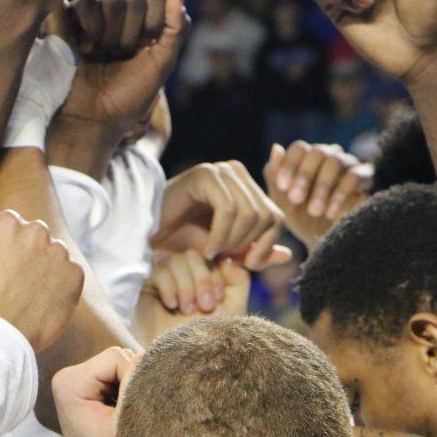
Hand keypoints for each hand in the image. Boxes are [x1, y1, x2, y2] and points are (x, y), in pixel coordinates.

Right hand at [0, 210, 83, 351]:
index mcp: (8, 223)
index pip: (13, 224)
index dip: (6, 245)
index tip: (2, 265)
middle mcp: (37, 231)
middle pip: (37, 236)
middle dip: (29, 252)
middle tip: (18, 281)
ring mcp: (59, 253)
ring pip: (55, 255)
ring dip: (47, 268)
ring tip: (30, 295)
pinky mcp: (75, 275)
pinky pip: (71, 275)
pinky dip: (62, 287)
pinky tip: (45, 302)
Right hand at [49, 0, 190, 137]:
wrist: (90, 120)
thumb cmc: (127, 98)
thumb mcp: (161, 64)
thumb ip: (176, 27)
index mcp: (141, 22)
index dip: (154, 19)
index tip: (145, 48)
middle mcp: (116, 15)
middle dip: (130, 32)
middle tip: (118, 56)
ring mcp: (91, 16)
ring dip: (110, 33)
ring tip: (99, 55)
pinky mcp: (67, 20)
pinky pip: (84, 3)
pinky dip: (89, 26)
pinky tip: (84, 49)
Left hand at [52, 346, 138, 436]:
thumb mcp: (124, 423)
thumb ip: (134, 388)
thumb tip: (148, 358)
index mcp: (70, 383)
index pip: (116, 357)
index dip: (136, 376)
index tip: (141, 405)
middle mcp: (68, 375)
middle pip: (117, 357)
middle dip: (133, 379)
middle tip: (137, 409)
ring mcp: (75, 378)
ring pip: (120, 364)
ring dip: (132, 383)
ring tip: (131, 411)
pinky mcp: (86, 384)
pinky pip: (117, 373)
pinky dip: (127, 388)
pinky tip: (125, 409)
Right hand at [132, 255, 249, 343]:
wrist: (180, 361)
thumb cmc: (208, 338)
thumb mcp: (233, 307)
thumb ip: (239, 279)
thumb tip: (226, 258)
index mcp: (206, 278)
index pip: (211, 256)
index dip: (216, 274)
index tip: (218, 300)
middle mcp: (185, 276)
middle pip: (193, 255)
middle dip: (202, 280)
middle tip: (204, 307)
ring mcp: (165, 279)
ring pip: (176, 260)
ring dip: (186, 286)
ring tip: (187, 311)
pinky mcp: (147, 285)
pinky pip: (158, 270)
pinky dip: (169, 287)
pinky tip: (171, 306)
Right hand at [154, 161, 290, 270]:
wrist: (147, 234)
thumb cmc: (183, 241)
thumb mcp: (226, 252)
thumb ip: (254, 253)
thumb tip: (288, 255)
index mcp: (246, 187)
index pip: (276, 216)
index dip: (267, 245)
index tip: (248, 265)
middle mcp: (237, 173)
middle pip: (266, 214)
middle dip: (248, 244)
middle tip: (226, 260)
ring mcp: (221, 171)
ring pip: (250, 212)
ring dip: (233, 241)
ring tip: (214, 254)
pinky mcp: (206, 174)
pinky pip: (228, 209)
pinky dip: (221, 235)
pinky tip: (207, 249)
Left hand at [264, 141, 371, 247]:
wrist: (324, 243)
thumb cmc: (301, 218)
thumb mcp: (281, 200)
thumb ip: (274, 175)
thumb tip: (276, 148)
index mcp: (308, 158)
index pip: (300, 148)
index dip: (289, 166)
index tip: (283, 188)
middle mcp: (330, 156)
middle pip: (318, 152)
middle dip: (304, 176)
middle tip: (295, 200)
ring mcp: (349, 165)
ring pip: (335, 162)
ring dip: (321, 187)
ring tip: (314, 211)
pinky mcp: (365, 178)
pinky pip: (354, 176)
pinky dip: (340, 194)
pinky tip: (330, 213)